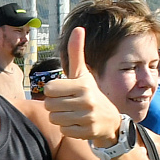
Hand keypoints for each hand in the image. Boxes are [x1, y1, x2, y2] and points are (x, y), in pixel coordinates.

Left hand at [43, 27, 124, 145]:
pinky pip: (63, 131)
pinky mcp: (88, 132)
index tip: (64, 91)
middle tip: (68, 104)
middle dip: (55, 106)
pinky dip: (68, 129)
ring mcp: (88, 117)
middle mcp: (86, 100)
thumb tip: (78, 28)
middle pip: (49, 105)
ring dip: (60, 118)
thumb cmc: (90, 93)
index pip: (49, 88)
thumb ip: (76, 52)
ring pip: (55, 119)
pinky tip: (78, 124)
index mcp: (82, 84)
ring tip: (72, 113)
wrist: (110, 120)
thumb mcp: (83, 73)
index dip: (53, 91)